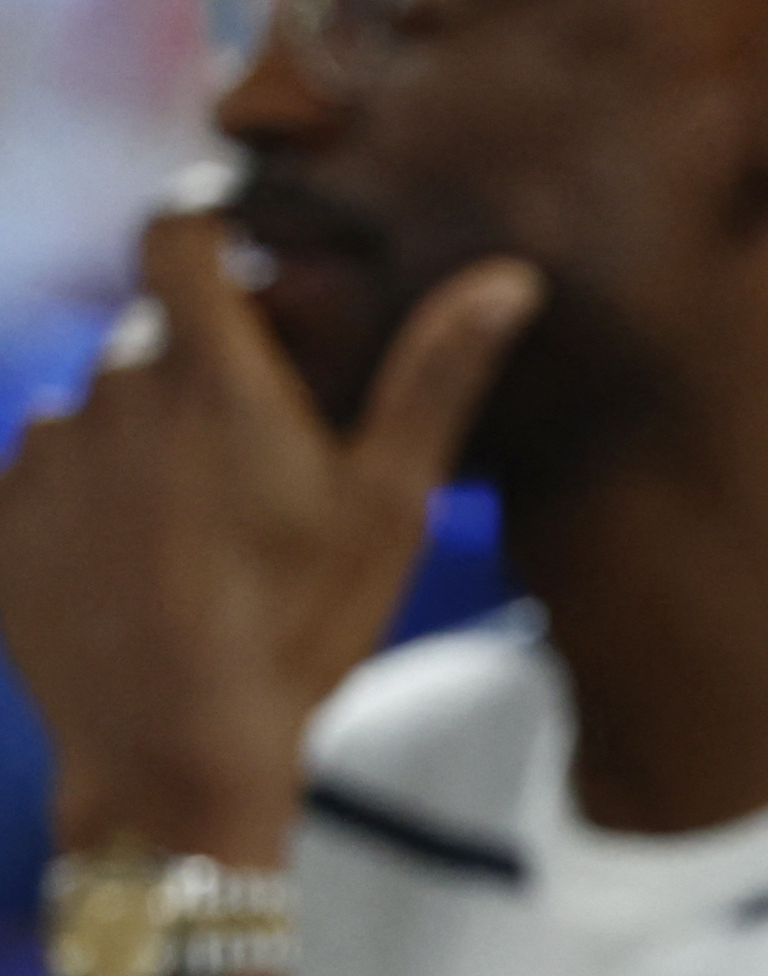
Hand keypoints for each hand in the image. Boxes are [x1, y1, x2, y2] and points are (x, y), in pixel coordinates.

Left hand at [0, 209, 534, 847]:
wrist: (176, 755)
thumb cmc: (303, 627)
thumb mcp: (392, 505)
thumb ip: (437, 377)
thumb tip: (508, 276)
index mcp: (210, 377)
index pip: (173, 230)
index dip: (205, 220)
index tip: (245, 251)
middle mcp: (110, 396)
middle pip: (152, 337)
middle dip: (201, 368)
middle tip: (261, 452)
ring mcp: (45, 460)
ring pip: (97, 405)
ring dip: (142, 435)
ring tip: (200, 529)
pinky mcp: (3, 521)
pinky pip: (43, 471)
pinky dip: (88, 495)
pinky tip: (140, 565)